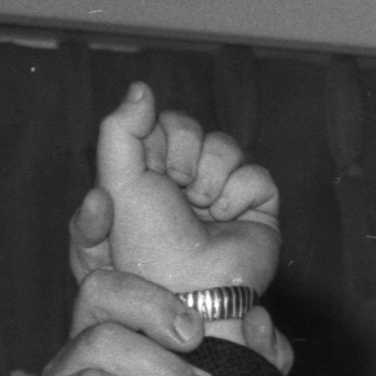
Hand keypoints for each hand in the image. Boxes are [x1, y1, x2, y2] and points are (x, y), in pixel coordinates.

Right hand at [41, 87, 291, 375]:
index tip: (105, 198)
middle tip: (199, 339)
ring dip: (159, 367)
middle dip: (155, 306)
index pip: (104, 260)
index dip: (92, 227)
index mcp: (129, 323)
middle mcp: (92, 339)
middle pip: (102, 289)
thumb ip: (254, 361)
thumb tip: (263, 324)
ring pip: (99, 339)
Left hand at [74, 80, 280, 301]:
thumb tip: (142, 86)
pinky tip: (228, 222)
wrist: (191, 289)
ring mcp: (226, 196)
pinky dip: (241, 196)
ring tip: (204, 213)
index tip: (153, 174)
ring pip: (228, 147)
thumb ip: (120, 128)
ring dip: (212, 178)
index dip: (161, 141)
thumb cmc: (147, 243)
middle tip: (179, 194)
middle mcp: (190, 183)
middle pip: (197, 130)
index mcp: (155, 174)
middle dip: (185, 157)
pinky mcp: (259, 211)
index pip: (166, 122)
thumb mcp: (116, 180)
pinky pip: (258, 176)